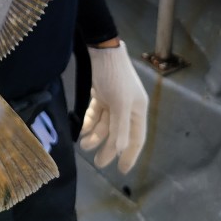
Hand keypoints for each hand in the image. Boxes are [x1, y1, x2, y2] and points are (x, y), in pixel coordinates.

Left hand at [79, 41, 147, 173]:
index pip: (137, 138)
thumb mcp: (119, 103)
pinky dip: (89, 122)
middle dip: (108, 148)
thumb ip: (121, 127)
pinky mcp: (101, 94)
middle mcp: (128, 107)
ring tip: (84, 145)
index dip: (130, 155)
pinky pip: (96, 114)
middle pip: (119, 134)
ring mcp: (114, 101)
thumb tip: (120, 149)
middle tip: (97, 163)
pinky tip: (82, 130)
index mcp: (138, 109)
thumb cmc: (115, 76)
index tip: (122, 170)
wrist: (102, 49)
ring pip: (105, 124)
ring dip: (95, 135)